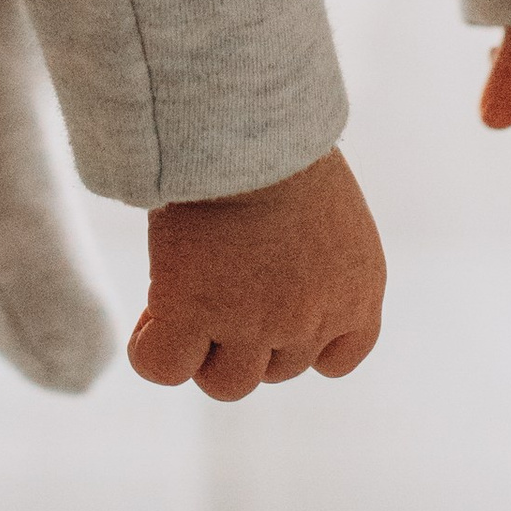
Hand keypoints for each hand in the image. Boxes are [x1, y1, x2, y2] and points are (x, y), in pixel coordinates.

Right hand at [131, 149, 386, 400]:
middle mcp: (312, 320)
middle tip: (216, 284)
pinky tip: (153, 317)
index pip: (337, 359)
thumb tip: (264, 267)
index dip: (298, 344)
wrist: (247, 126)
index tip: (270, 309)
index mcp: (358, 291)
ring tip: (183, 299)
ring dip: (203, 351)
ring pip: (225, 383)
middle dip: (245, 339)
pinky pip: (164, 366)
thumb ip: (313, 258)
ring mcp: (254, 326)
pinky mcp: (194, 315)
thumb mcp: (327, 209)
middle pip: (274, 372)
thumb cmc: (281, 143)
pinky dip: (153, 351)